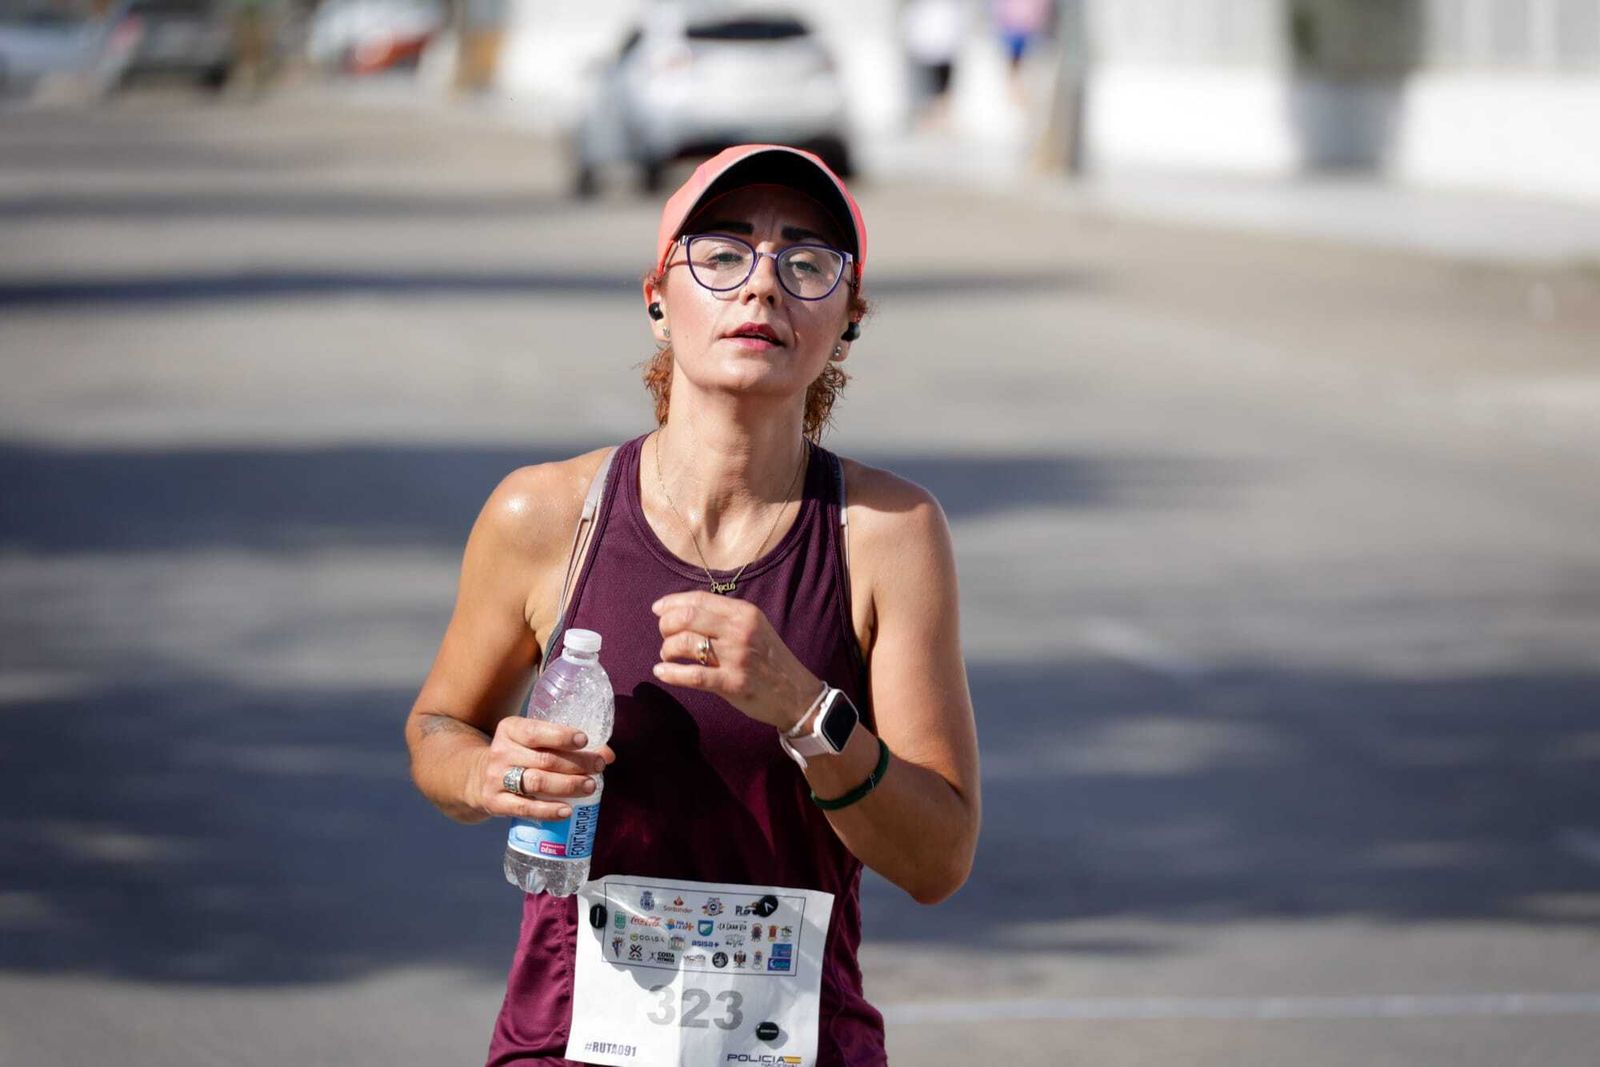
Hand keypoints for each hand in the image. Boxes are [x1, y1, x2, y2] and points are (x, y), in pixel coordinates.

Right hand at [469, 717, 614, 821]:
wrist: (477, 777)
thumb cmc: (520, 755)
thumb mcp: (535, 742)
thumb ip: (567, 744)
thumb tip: (608, 755)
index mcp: (511, 729)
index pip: (536, 731)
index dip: (561, 736)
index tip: (584, 740)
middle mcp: (501, 752)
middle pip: (544, 759)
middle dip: (576, 763)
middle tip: (598, 767)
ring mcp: (497, 778)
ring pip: (536, 782)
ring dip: (567, 785)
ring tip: (589, 786)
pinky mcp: (496, 802)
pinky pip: (525, 808)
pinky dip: (548, 810)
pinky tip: (567, 810)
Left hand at [651, 591, 820, 730]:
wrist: (796, 694)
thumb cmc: (769, 660)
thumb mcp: (754, 628)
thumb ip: (724, 617)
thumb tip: (682, 610)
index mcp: (744, 612)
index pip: (698, 599)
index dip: (672, 602)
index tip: (657, 609)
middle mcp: (740, 630)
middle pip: (686, 617)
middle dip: (666, 625)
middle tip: (664, 636)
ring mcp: (737, 657)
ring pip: (685, 643)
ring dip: (667, 649)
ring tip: (667, 656)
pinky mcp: (733, 683)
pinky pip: (693, 675)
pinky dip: (671, 673)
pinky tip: (661, 671)